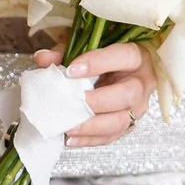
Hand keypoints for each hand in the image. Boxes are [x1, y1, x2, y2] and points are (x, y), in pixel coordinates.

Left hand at [34, 42, 156, 147]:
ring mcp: (138, 106)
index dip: (98, 63)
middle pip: (127, 95)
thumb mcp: (83, 45)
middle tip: (70, 102)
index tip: (70, 71)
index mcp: (137, 56)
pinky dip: (89, 139)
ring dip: (92, 126)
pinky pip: (111, 136)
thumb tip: (43, 58)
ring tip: (68, 127)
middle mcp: (142, 83)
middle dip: (96, 101)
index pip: (124, 56)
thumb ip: (64, 51)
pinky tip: (70, 138)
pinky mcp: (129, 124)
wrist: (116, 70)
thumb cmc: (102, 56)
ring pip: (121, 121)